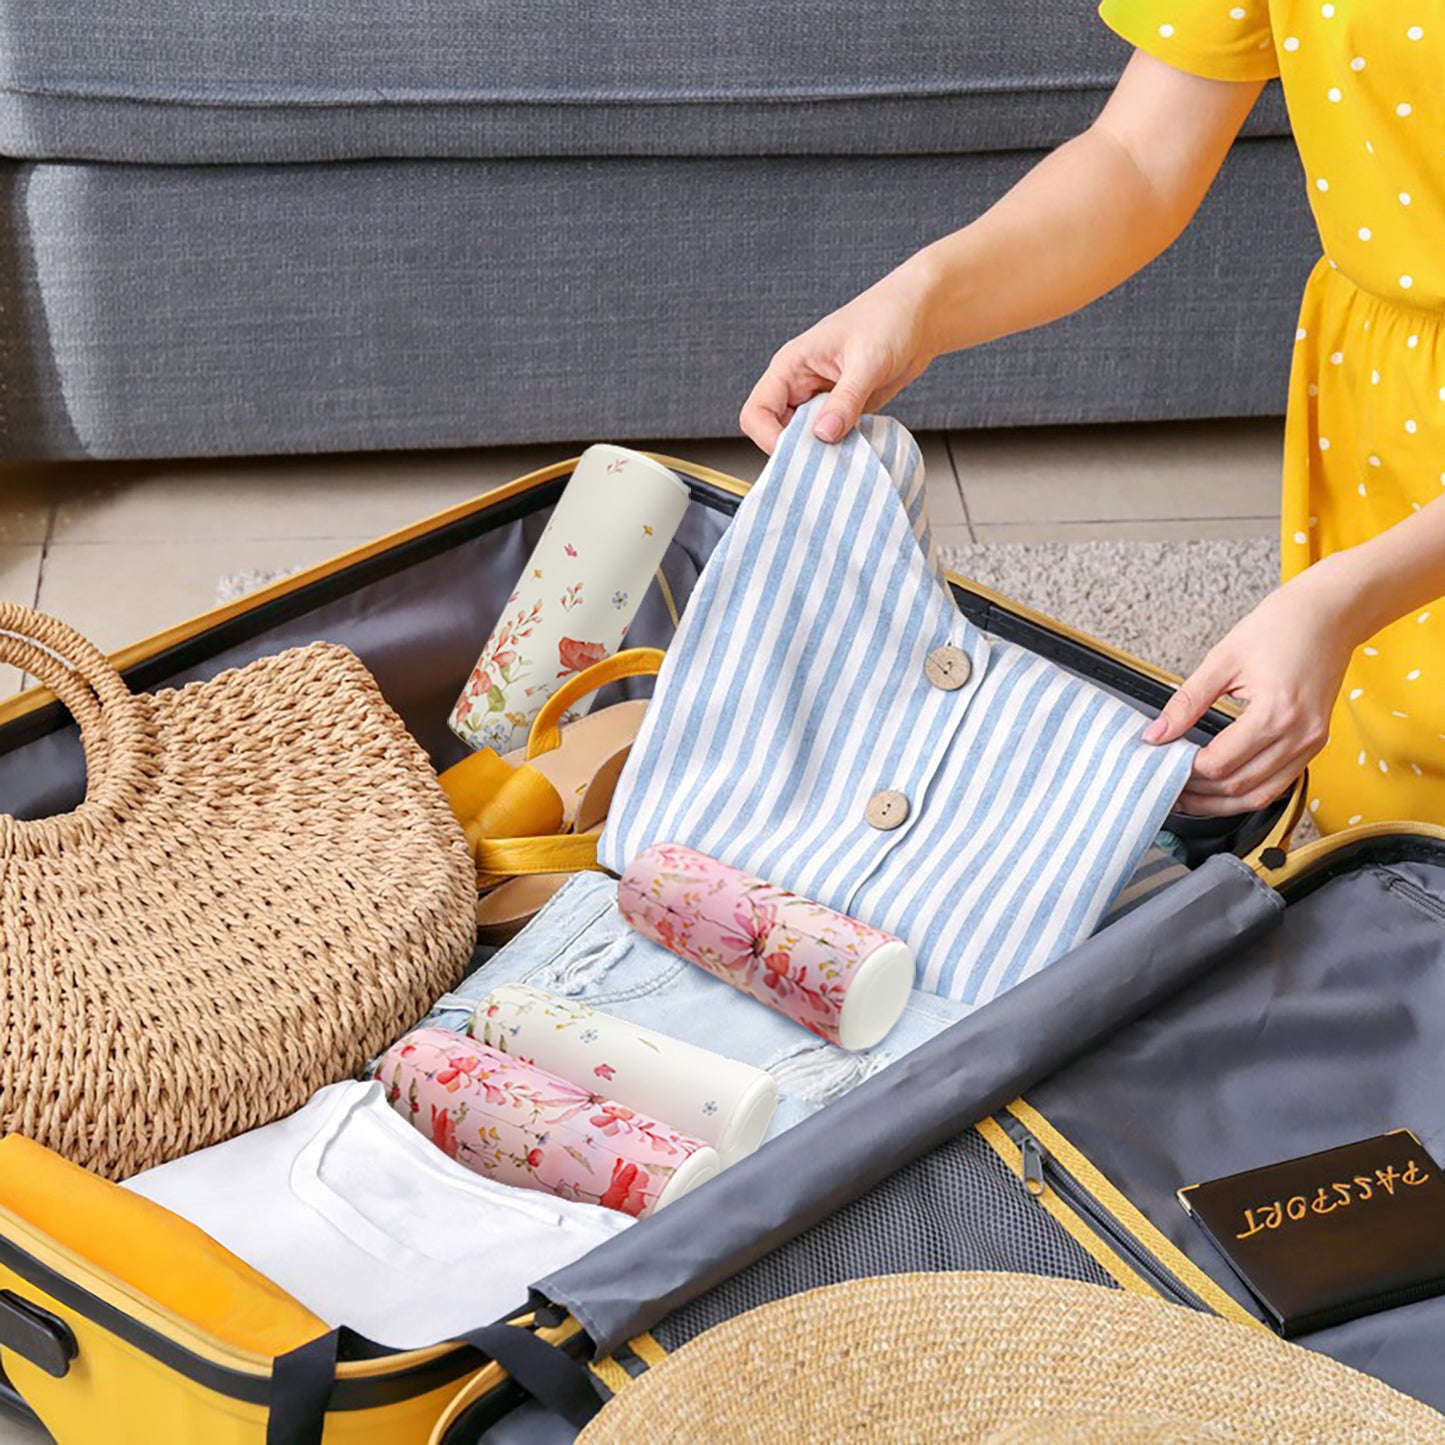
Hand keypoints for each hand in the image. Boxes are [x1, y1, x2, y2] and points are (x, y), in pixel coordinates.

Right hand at [739, 267, 937, 453]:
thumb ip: (846, 399)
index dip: (770, 438)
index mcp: (791, 365)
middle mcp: (799, 385)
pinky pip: (829, 439)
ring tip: (846, 454)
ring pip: (803, 440)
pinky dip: (840, 449)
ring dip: (821, 452)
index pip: (757, 412)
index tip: (800, 454)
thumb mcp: (868, 360)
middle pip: (775, 432)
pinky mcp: (840, 411)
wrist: (920, 317)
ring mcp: (819, 400)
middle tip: (828, 460)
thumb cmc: (888, 318)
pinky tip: (858, 447)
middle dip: (798, 450)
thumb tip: (824, 435)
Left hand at [1142, 562, 1358, 815]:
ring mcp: (1312, 742)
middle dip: (1199, 793)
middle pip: (1239, 786)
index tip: (1162, 764)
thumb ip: (1186, 702)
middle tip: (1167, 786)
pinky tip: (1222, 787)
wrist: (1330, 614)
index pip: (1220, 763)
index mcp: (1276, 711)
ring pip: (1260, 795)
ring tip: (1189, 795)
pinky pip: (1279, 783)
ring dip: (1222, 802)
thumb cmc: (1282, 626)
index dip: (1185, 771)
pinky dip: (1248, 792)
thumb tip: (1155, 734)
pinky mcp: (1315, 743)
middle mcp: (1300, 734)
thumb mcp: (1223, 658)